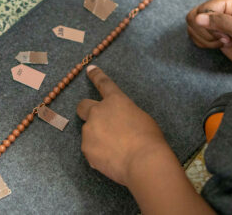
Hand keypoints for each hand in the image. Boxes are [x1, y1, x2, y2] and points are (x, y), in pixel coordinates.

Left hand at [77, 65, 168, 185]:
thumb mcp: (140, 118)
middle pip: (82, 106)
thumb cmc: (149, 138)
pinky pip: (90, 149)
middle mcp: (98, 112)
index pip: (103, 83)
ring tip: (115, 150)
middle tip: (95, 120)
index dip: (96, 75)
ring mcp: (89, 130)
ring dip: (97, 137)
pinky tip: (112, 160)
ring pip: (89, 132)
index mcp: (115, 101)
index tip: (89, 69)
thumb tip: (118, 123)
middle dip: (86, 110)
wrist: (144, 161)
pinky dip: (98, 153)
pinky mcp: (86, 148)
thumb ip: (124, 115)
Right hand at [186, 0, 231, 68]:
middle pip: (194, 17)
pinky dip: (203, 43)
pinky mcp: (208, 28)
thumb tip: (197, 18)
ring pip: (192, 26)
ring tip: (224, 41)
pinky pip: (193, 34)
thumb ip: (221, 22)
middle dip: (207, 33)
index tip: (227, 35)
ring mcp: (212, 16)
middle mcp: (218, 5)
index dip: (211, 26)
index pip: (203, 10)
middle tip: (225, 39)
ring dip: (205, 39)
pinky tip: (218, 44)